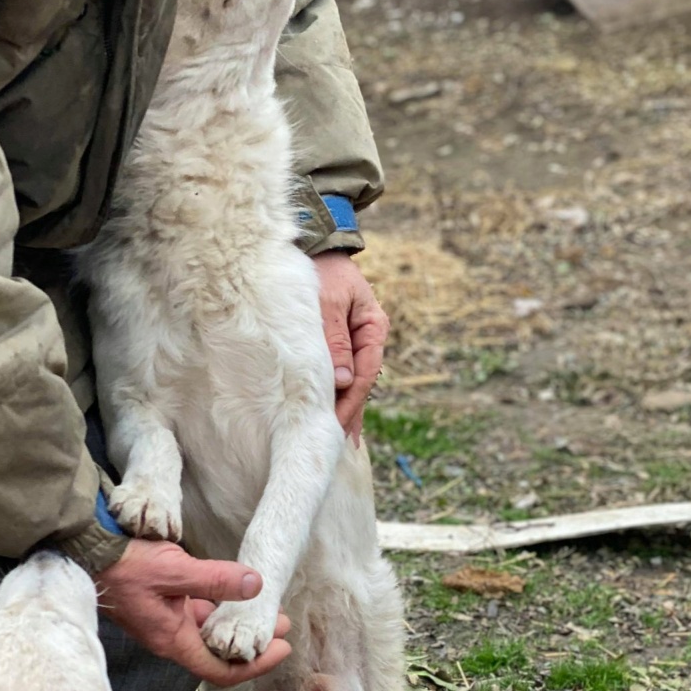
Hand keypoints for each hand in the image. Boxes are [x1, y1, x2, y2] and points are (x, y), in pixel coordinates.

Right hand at [95, 539, 290, 684]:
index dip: (254, 665)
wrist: (88, 549)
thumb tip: (256, 585)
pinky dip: (222, 607)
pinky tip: (239, 591)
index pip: (220, 670)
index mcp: (172, 640)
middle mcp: (171, 636)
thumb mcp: (175, 570)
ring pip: (211, 631)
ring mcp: (167, 620)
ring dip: (239, 621)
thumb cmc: (124, 564)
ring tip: (268, 606)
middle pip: (220, 652)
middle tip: (283, 624)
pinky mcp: (165, 602)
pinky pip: (200, 613)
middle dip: (254, 641)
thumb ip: (216, 579)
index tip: (282, 649)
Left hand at [314, 251, 388, 444]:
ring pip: (352, 381)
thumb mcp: (328, 303)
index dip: (350, 401)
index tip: (334, 425)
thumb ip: (335, 340)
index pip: (364, 373)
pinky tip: (334, 414)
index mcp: (374, 327)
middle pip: (360, 383)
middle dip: (349, 413)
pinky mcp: (341, 342)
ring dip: (344, 407)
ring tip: (336, 440)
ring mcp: (356, 341)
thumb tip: (342, 381)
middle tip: (335, 445)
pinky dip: (337, 393)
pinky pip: (342, 373)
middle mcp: (369, 337)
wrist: (315, 245)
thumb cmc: (320, 271)